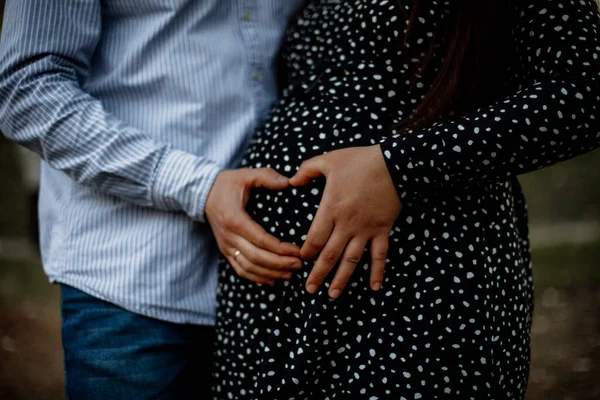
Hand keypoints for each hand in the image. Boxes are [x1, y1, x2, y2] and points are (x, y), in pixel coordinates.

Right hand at [205, 168, 301, 284]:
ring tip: (290, 273)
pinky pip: (240, 270)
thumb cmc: (228, 184)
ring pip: (248, 267)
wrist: (203, 193)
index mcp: (234, 218)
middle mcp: (228, 236)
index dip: (279, 248)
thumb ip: (267, 176)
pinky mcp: (225, 251)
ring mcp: (226, 246)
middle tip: (299, 264)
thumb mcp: (246, 174)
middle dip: (279, 263)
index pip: (259, 239)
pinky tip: (273, 280)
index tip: (297, 251)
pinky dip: (257, 278)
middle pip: (256, 257)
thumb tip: (289, 182)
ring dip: (270, 273)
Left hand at [289, 145, 400, 297]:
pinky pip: (379, 255)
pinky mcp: (382, 230)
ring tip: (332, 295)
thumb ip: (307, 170)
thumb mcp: (329, 160)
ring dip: (341, 279)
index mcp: (331, 208)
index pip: (314, 238)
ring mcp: (365, 229)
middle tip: (309, 289)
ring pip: (351, 260)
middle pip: (329, 255)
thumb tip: (291, 180)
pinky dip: (377, 272)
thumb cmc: (360, 160)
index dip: (306, 252)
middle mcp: (346, 224)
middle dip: (318, 274)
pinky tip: (374, 287)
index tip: (301, 260)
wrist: (394, 164)